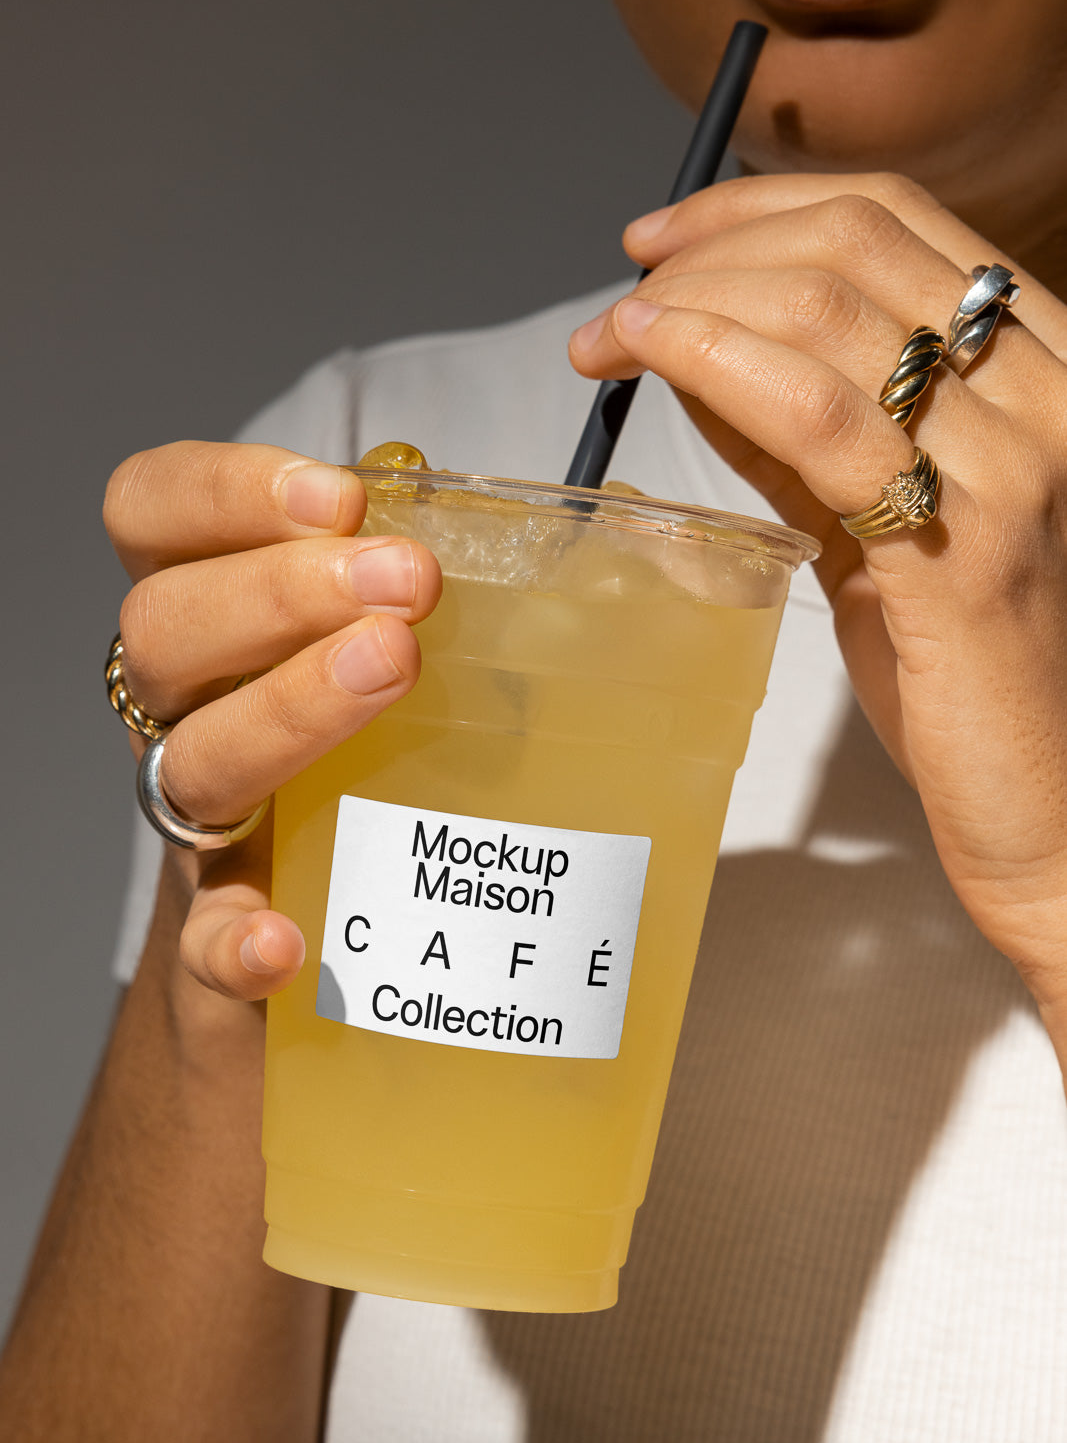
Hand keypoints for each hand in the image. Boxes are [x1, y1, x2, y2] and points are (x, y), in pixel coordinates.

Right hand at [103, 441, 441, 1002]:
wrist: (331, 953)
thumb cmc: (386, 766)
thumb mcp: (419, 651)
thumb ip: (482, 581)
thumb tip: (617, 526)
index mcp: (224, 616)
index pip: (154, 513)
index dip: (223, 489)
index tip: (342, 496)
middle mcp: (193, 709)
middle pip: (163, 627)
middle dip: (282, 588)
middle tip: (409, 584)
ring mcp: (202, 825)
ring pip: (191, 760)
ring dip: (286, 709)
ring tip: (393, 667)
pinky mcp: (225, 937)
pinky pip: (204, 941)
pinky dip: (237, 938)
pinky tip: (289, 941)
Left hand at [570, 173, 1066, 1035]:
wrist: (1043, 796)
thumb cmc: (961, 663)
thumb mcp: (872, 513)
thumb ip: (797, 427)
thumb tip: (691, 340)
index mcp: (1037, 362)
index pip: (894, 217)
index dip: (757, 205)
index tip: (660, 238)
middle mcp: (1044, 388)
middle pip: (853, 244)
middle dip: (708, 251)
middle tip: (618, 303)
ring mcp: (1015, 459)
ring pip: (828, 311)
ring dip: (692, 303)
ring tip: (610, 337)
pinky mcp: (965, 541)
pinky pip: (820, 416)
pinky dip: (714, 362)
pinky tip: (649, 359)